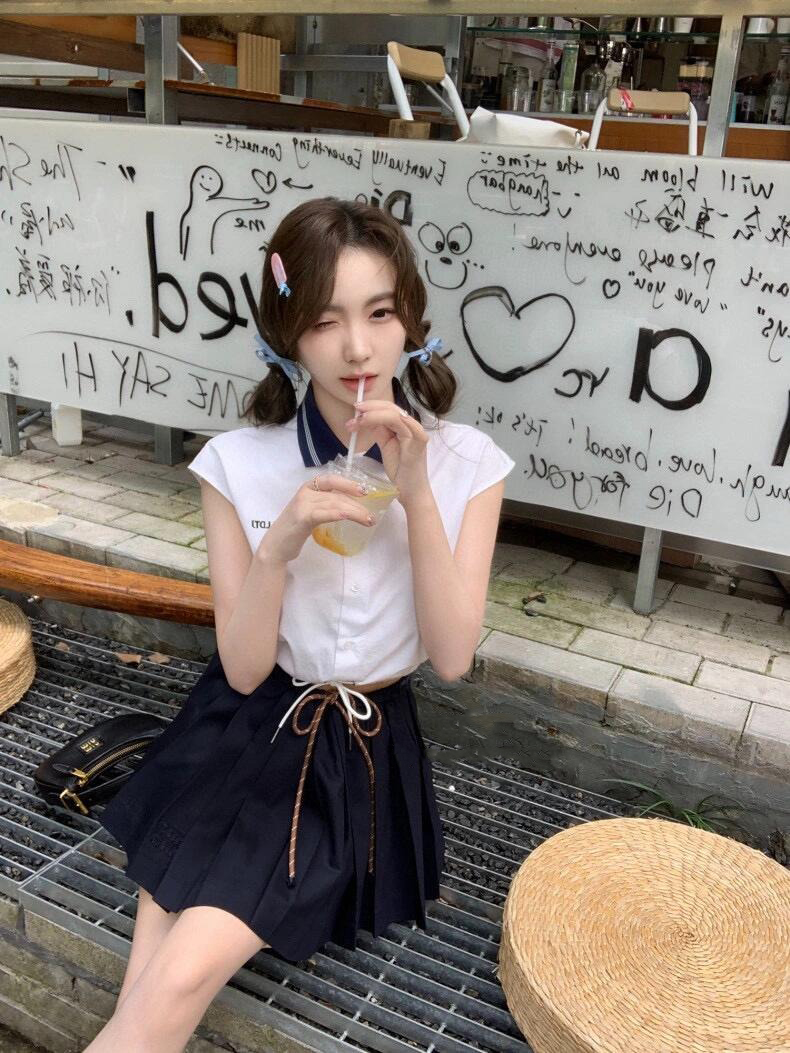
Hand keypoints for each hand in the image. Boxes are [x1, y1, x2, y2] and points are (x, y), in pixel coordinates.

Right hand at [257, 473, 374, 563]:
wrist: (275, 546)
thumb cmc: (295, 530)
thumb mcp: (312, 512)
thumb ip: (326, 505)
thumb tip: (353, 507)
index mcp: (309, 488)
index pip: (331, 480)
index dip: (348, 484)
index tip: (364, 492)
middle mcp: (306, 493)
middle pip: (337, 496)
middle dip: (357, 506)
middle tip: (371, 517)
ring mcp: (302, 505)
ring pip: (334, 504)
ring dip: (354, 512)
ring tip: (368, 521)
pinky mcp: (301, 518)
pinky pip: (322, 513)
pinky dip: (335, 514)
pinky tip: (347, 517)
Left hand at [346, 399, 430, 507]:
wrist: (411, 492)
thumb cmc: (400, 471)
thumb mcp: (386, 446)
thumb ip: (380, 432)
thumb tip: (366, 419)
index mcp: (404, 427)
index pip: (388, 409)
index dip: (372, 406)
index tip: (355, 408)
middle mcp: (412, 427)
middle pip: (391, 408)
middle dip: (371, 407)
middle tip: (355, 409)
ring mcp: (417, 434)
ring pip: (396, 415)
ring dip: (375, 415)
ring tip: (359, 419)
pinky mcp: (419, 444)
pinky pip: (410, 427)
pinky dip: (394, 420)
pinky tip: (379, 419)